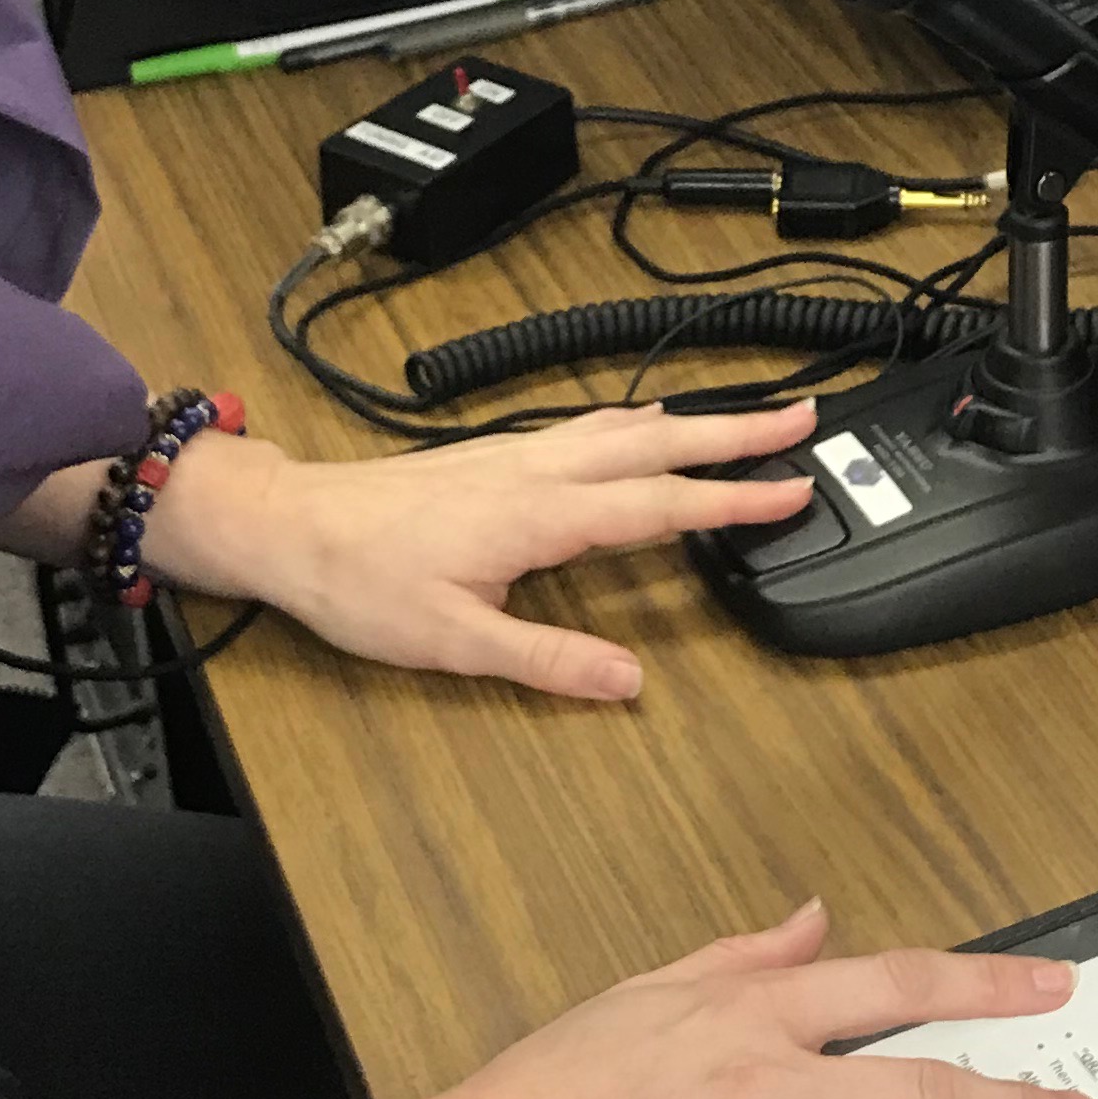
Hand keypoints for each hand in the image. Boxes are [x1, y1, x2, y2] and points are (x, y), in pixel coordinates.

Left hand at [145, 397, 817, 700]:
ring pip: (624, 426)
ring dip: (694, 419)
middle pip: (658, 442)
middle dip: (737, 429)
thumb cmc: (360, 584)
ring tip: (750, 415)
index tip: (794, 490)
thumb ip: (546, 662)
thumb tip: (626, 683)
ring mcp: (516, 456)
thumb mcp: (454, 642)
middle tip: (804, 418)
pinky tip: (644, 424)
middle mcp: (536, 472)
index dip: (732, 499)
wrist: (292, 526)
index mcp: (539, 515)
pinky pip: (588, 428)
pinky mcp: (495, 458)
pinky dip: (639, 422)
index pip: (659, 504)